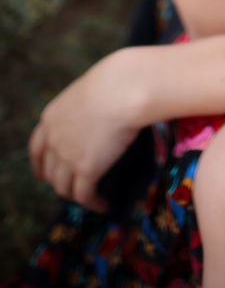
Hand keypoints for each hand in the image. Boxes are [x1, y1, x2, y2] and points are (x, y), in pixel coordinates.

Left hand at [28, 50, 141, 212]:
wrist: (125, 89)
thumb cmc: (115, 83)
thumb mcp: (88, 93)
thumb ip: (82, 110)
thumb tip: (95, 116)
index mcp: (51, 117)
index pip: (36, 148)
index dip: (39, 164)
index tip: (42, 174)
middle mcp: (54, 139)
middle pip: (50, 172)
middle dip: (59, 182)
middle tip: (72, 188)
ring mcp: (68, 156)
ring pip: (64, 188)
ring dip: (77, 196)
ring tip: (92, 198)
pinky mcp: (86, 169)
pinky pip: (85, 195)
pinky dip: (94, 203)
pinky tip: (104, 204)